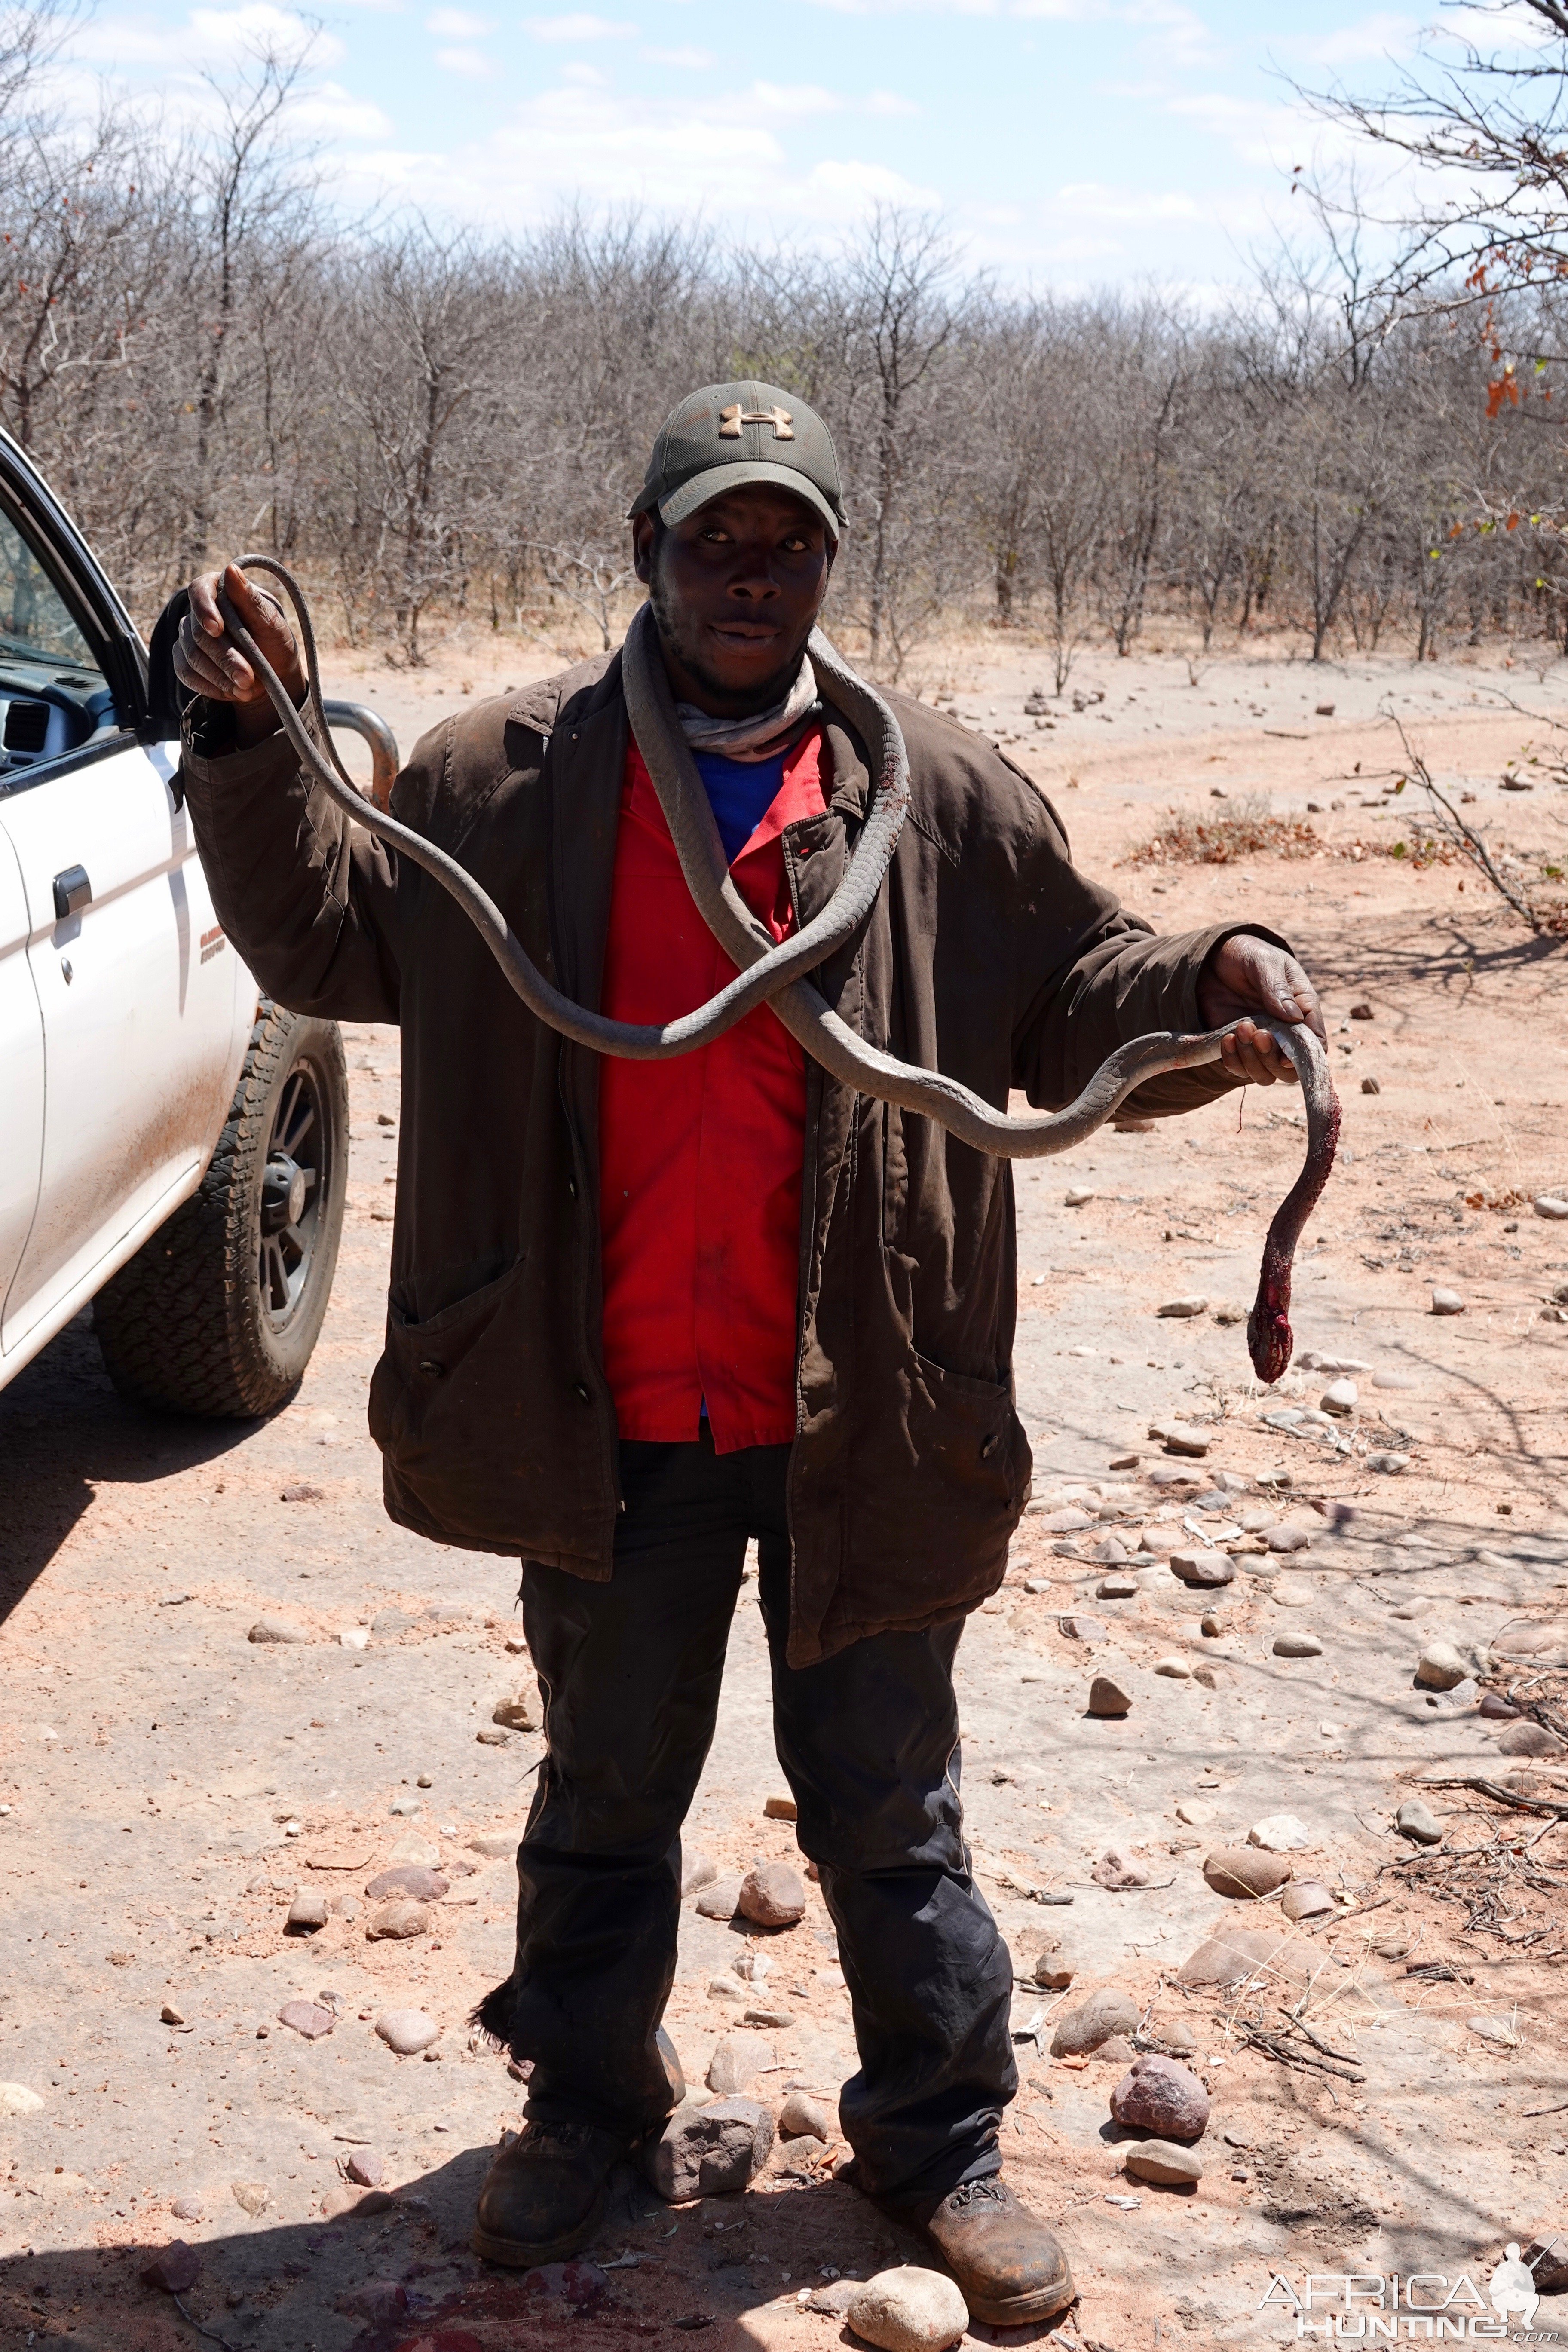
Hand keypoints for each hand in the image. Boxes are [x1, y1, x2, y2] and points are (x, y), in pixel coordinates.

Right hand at [174, 561, 305, 749]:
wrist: (272, 675)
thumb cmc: (275, 643)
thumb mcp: (272, 624)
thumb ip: (250, 600)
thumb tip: (230, 569)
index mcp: (219, 591)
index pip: (199, 591)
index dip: (205, 610)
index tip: (217, 629)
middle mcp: (198, 612)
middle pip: (199, 632)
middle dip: (225, 658)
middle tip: (248, 679)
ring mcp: (188, 636)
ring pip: (192, 656)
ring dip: (220, 676)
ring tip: (247, 690)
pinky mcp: (185, 661)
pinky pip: (186, 673)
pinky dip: (210, 686)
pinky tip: (231, 693)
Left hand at [1196, 934, 1325, 1086]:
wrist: (1213, 958)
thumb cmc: (1247, 954)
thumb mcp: (1263, 962)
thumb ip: (1277, 988)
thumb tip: (1293, 1017)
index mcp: (1302, 1008)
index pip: (1315, 1042)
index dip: (1305, 1056)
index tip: (1286, 1055)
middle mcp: (1285, 1031)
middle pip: (1290, 1068)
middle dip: (1273, 1058)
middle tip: (1257, 1033)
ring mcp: (1261, 1042)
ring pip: (1265, 1074)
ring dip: (1252, 1060)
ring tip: (1239, 1028)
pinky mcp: (1237, 1047)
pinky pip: (1238, 1069)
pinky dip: (1232, 1061)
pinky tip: (1226, 1038)